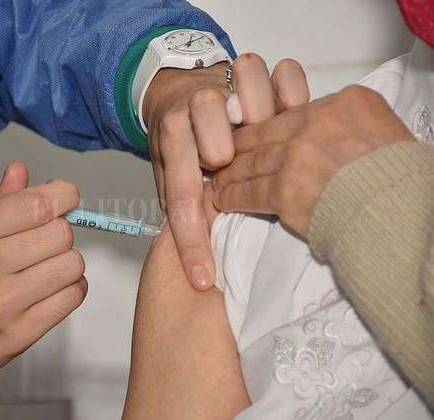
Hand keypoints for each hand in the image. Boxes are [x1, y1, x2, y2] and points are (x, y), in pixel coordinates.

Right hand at [0, 161, 86, 395]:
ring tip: (46, 267)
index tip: (65, 196)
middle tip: (44, 241)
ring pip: (71, 264)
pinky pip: (71, 298)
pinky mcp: (17, 334)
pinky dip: (70, 289)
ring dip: (65, 263)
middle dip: (59, 232)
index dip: (62, 195)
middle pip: (60, 232)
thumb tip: (19, 173)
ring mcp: (2, 302)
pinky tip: (50, 288)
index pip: (35, 203)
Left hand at [143, 54, 307, 289]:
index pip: (182, 196)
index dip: (192, 241)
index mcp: (171, 135)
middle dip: (219, 157)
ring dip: (258, 118)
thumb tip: (191, 253)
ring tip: (262, 140)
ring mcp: (233, 88)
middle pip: (213, 133)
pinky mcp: (265, 77)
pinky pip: (285, 75)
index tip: (203, 277)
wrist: (177, 88)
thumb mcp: (167, 172)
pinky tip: (293, 115)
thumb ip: (178, 202)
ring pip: (247, 92)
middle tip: (225, 170)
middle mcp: (199, 107)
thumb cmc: (178, 139)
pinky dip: (292, 92)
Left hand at [212, 85, 413, 237]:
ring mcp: (296, 156)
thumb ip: (351, 126)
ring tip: (219, 179)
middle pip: (266, 133)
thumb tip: (334, 136)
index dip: (272, 126)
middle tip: (223, 154)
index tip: (260, 134)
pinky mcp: (284, 190)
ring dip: (232, 172)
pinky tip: (223, 199)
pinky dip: (233, 195)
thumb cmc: (402, 178)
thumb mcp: (385, 131)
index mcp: (345, 103)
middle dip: (241, 146)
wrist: (401, 211)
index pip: (294, 112)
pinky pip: (250, 191)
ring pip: (252, 161)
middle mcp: (315, 123)